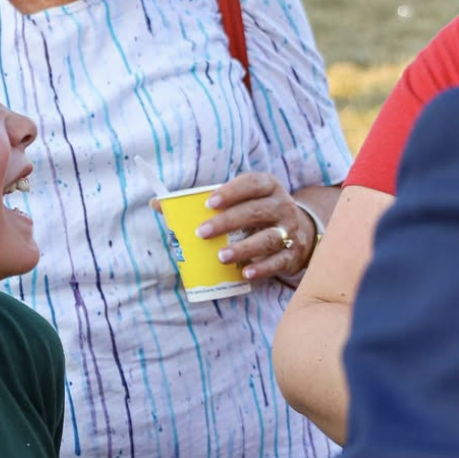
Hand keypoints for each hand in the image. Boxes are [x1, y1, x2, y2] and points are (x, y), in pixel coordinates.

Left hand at [191, 172, 317, 281]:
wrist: (299, 232)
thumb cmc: (257, 213)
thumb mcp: (242, 200)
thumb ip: (208, 202)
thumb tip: (159, 204)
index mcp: (268, 187)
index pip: (252, 184)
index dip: (231, 192)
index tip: (209, 204)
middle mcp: (282, 206)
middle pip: (256, 211)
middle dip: (227, 222)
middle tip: (202, 232)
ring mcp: (290, 231)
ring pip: (268, 238)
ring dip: (243, 248)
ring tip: (221, 256)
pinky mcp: (291, 254)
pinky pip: (278, 261)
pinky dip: (262, 268)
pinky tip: (245, 273)